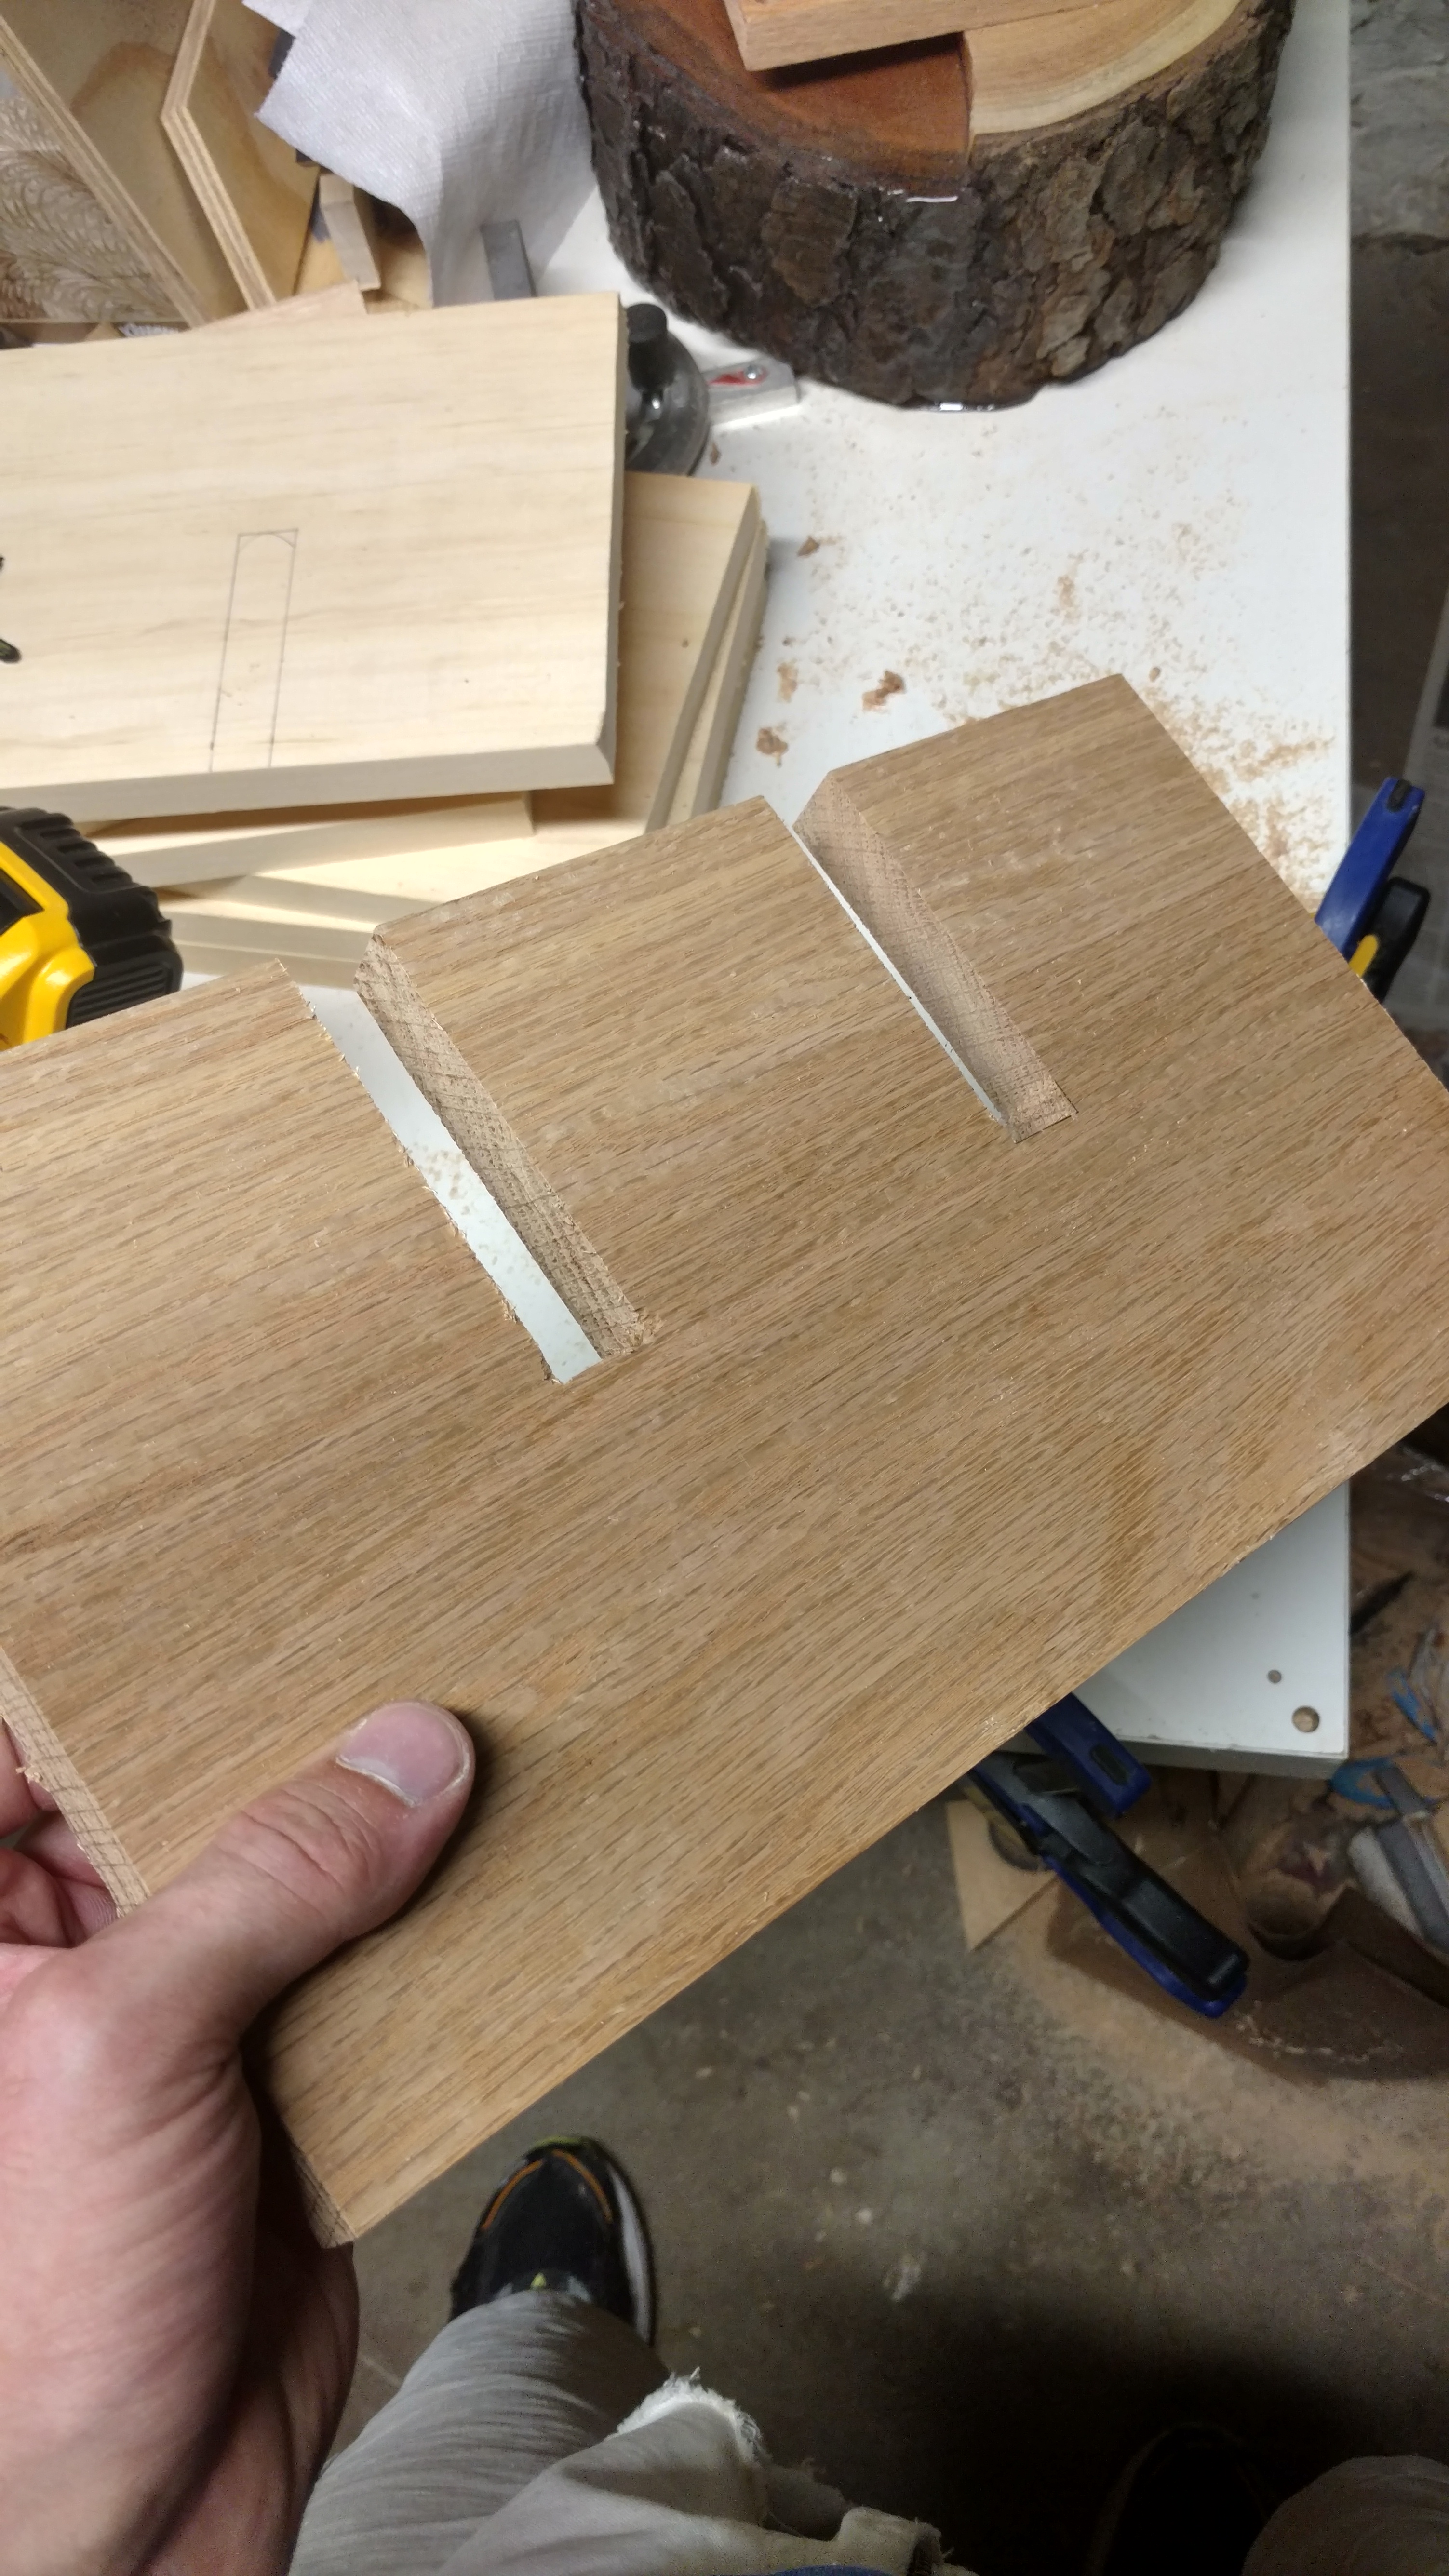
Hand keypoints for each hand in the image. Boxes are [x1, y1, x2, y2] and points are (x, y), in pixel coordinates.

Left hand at [0, 1699, 473, 2575]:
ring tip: (470, 1716)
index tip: (247, 1563)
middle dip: (290, 1729)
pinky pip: (364, 1971)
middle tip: (399, 1623)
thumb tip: (398, 1757)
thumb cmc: (24, 2326)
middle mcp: (62, 1958)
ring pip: (288, 1877)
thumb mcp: (120, 2051)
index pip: (37, 1731)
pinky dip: (433, 1928)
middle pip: (182, 1790)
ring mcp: (178, 2023)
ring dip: (378, 1825)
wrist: (122, 2544)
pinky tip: (496, 1861)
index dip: (134, 1649)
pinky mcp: (280, 2087)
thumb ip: (265, 1886)